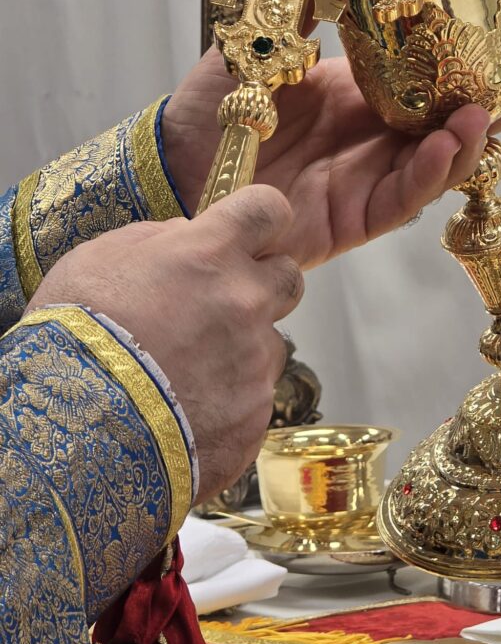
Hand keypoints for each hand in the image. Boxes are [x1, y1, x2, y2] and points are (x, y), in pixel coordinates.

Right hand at [27, 186, 302, 501]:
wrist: (69, 434)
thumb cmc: (70, 339)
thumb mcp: (95, 261)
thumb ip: (157, 240)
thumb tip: (189, 236)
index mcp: (210, 254)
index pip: (268, 209)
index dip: (261, 219)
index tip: (248, 232)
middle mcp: (246, 302)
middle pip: (288, 278)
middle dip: (261, 286)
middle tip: (217, 307)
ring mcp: (256, 363)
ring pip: (269, 344)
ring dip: (240, 351)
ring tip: (184, 376)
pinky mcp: (256, 417)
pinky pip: (255, 400)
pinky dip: (228, 403)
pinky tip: (184, 414)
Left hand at [162, 48, 500, 269]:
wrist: (176, 164)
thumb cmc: (216, 106)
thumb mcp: (262, 44)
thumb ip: (305, 10)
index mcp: (360, 96)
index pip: (430, 82)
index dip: (473, 66)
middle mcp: (372, 140)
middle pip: (450, 127)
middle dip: (499, 108)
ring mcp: (365, 181)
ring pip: (434, 167)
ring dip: (467, 144)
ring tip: (483, 115)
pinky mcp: (350, 220)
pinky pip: (398, 201)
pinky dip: (425, 177)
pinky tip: (445, 149)